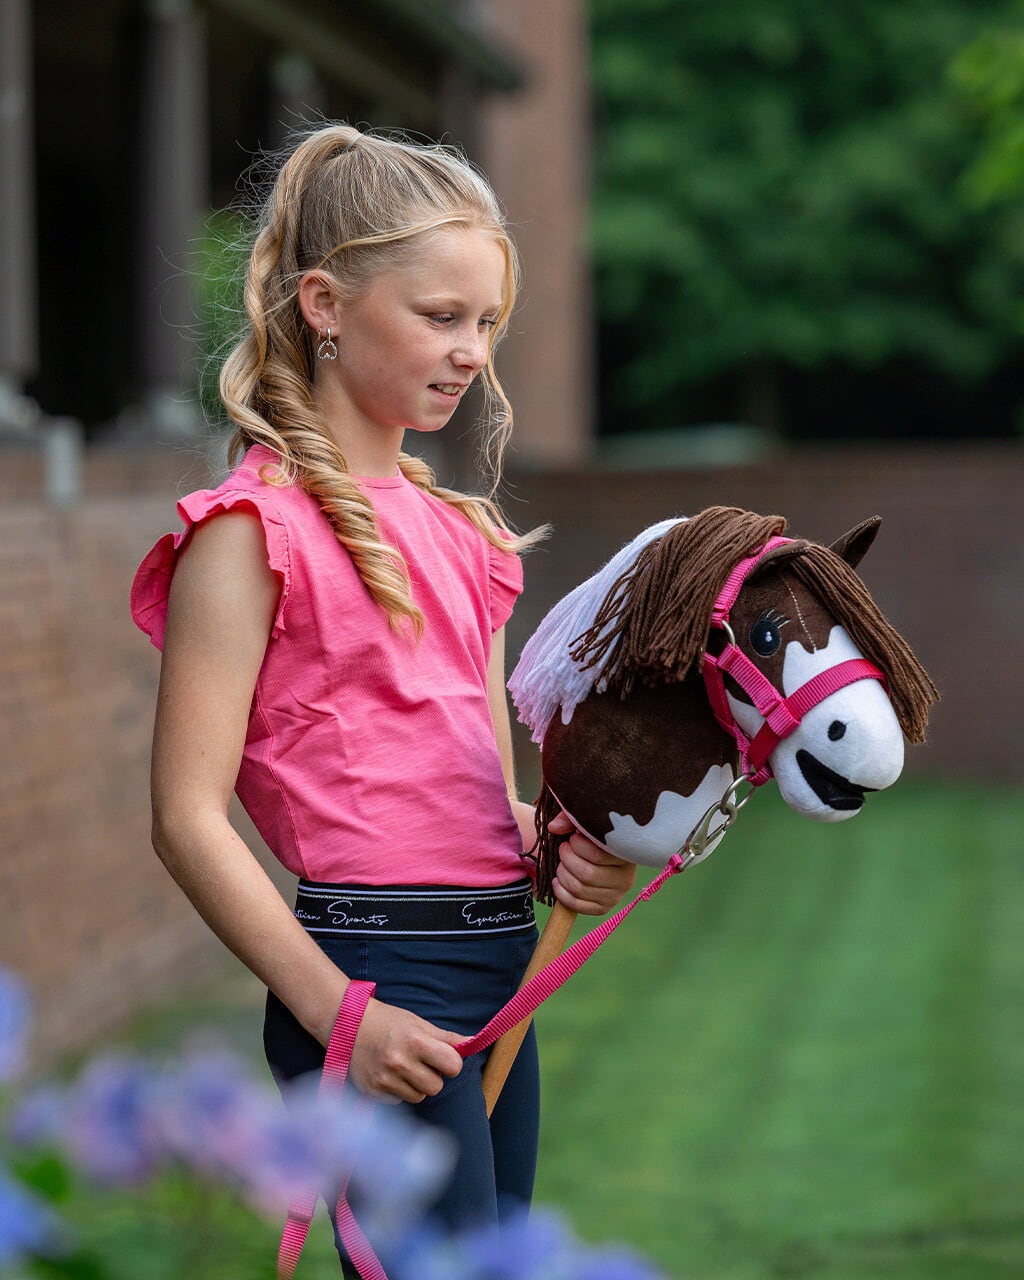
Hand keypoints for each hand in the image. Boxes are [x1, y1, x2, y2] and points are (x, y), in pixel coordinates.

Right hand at [348, 997, 464, 1104]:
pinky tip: (388, 1074)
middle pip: (436, 1087)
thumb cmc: (388, 1021)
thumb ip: (446, 1037)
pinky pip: (399, 1101)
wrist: (349, 1025)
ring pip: (418, 1097)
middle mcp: (400, 1063)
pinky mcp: (372, 1092)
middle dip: (433, 1076)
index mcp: (416, 1042)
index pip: (453, 1066)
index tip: (442, 1056)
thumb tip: (473, 1042)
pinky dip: (398, 1090)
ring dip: (415, 1085)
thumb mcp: (418, 1023)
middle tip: (419, 1061)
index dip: (450, 1062)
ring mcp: (385, 1080)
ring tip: (402, 1066)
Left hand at [548, 811, 636, 915]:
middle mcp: (626, 877)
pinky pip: (577, 905)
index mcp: (627, 853)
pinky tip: (558, 881)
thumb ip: (570, 819)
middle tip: (563, 850)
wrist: (596, 855)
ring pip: (580, 889)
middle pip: (587, 874)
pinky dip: (561, 893)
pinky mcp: (604, 908)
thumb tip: (554, 828)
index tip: (572, 838)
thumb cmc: (590, 837)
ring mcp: (616, 895)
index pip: (598, 855)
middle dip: (567, 859)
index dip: (578, 846)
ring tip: (562, 864)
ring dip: (562, 874)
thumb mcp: (585, 822)